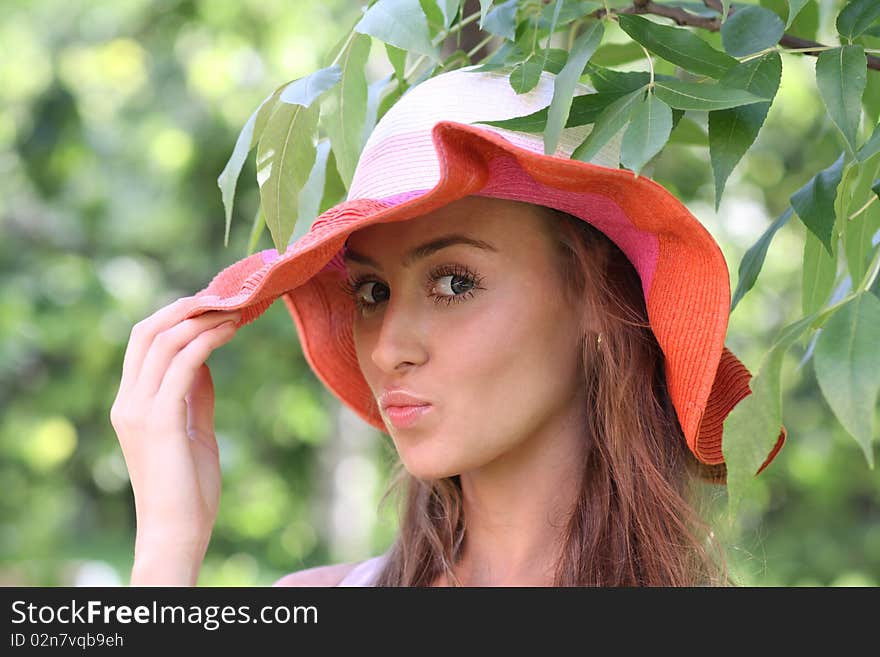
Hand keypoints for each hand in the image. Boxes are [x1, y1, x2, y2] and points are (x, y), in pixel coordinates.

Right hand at [109, 297, 240, 583]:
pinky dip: (208, 340)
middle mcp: (128, 401)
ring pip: (164, 341)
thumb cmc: (188, 487)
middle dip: (183, 307)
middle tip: (222, 296)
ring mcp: (139, 409)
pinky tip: (231, 331)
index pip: (143, 342)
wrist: (177, 530)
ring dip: (202, 319)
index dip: (174, 316)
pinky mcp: (160, 419)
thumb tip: (207, 360)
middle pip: (146, 331)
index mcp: (131, 403)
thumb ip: (195, 394)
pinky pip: (183, 364)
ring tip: (236, 310)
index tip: (211, 304)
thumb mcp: (193, 428)